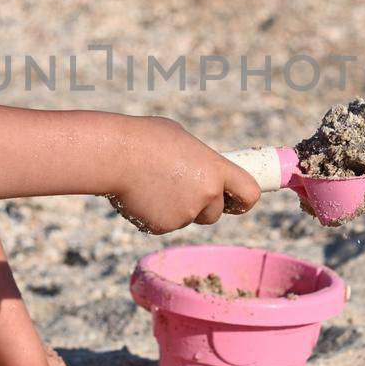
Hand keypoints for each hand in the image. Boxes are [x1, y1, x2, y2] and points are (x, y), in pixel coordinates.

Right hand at [105, 116, 261, 233]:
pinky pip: (164, 224)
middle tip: (180, 187)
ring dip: (175, 208)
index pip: (249, 193)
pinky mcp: (163, 227)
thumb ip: (198, 161)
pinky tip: (140, 194)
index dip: (244, 199)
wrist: (114, 155)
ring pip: (186, 218)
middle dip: (202, 206)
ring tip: (152, 183)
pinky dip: (154, 214)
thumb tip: (200, 171)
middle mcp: (206, 195)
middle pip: (215, 213)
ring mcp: (185, 214)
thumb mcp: (181, 140)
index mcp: (216, 169)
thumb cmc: (145, 138)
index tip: (238, 200)